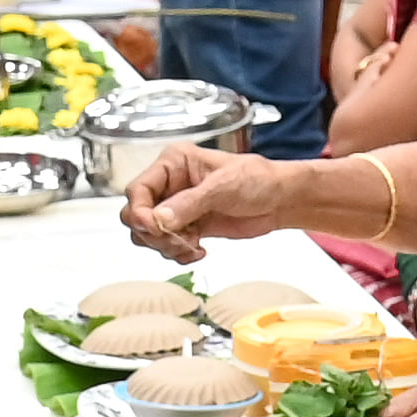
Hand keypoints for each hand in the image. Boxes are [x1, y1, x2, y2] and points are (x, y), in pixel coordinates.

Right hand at [125, 143, 283, 258]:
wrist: (279, 200)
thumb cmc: (257, 180)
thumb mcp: (222, 187)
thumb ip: (189, 204)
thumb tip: (158, 220)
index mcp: (173, 163)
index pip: (138, 189)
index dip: (140, 212)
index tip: (154, 228)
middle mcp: (169, 184)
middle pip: (136, 215)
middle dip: (153, 233)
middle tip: (179, 240)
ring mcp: (177, 207)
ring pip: (149, 234)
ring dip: (167, 246)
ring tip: (193, 245)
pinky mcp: (188, 226)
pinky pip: (168, 245)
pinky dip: (179, 253)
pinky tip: (199, 251)